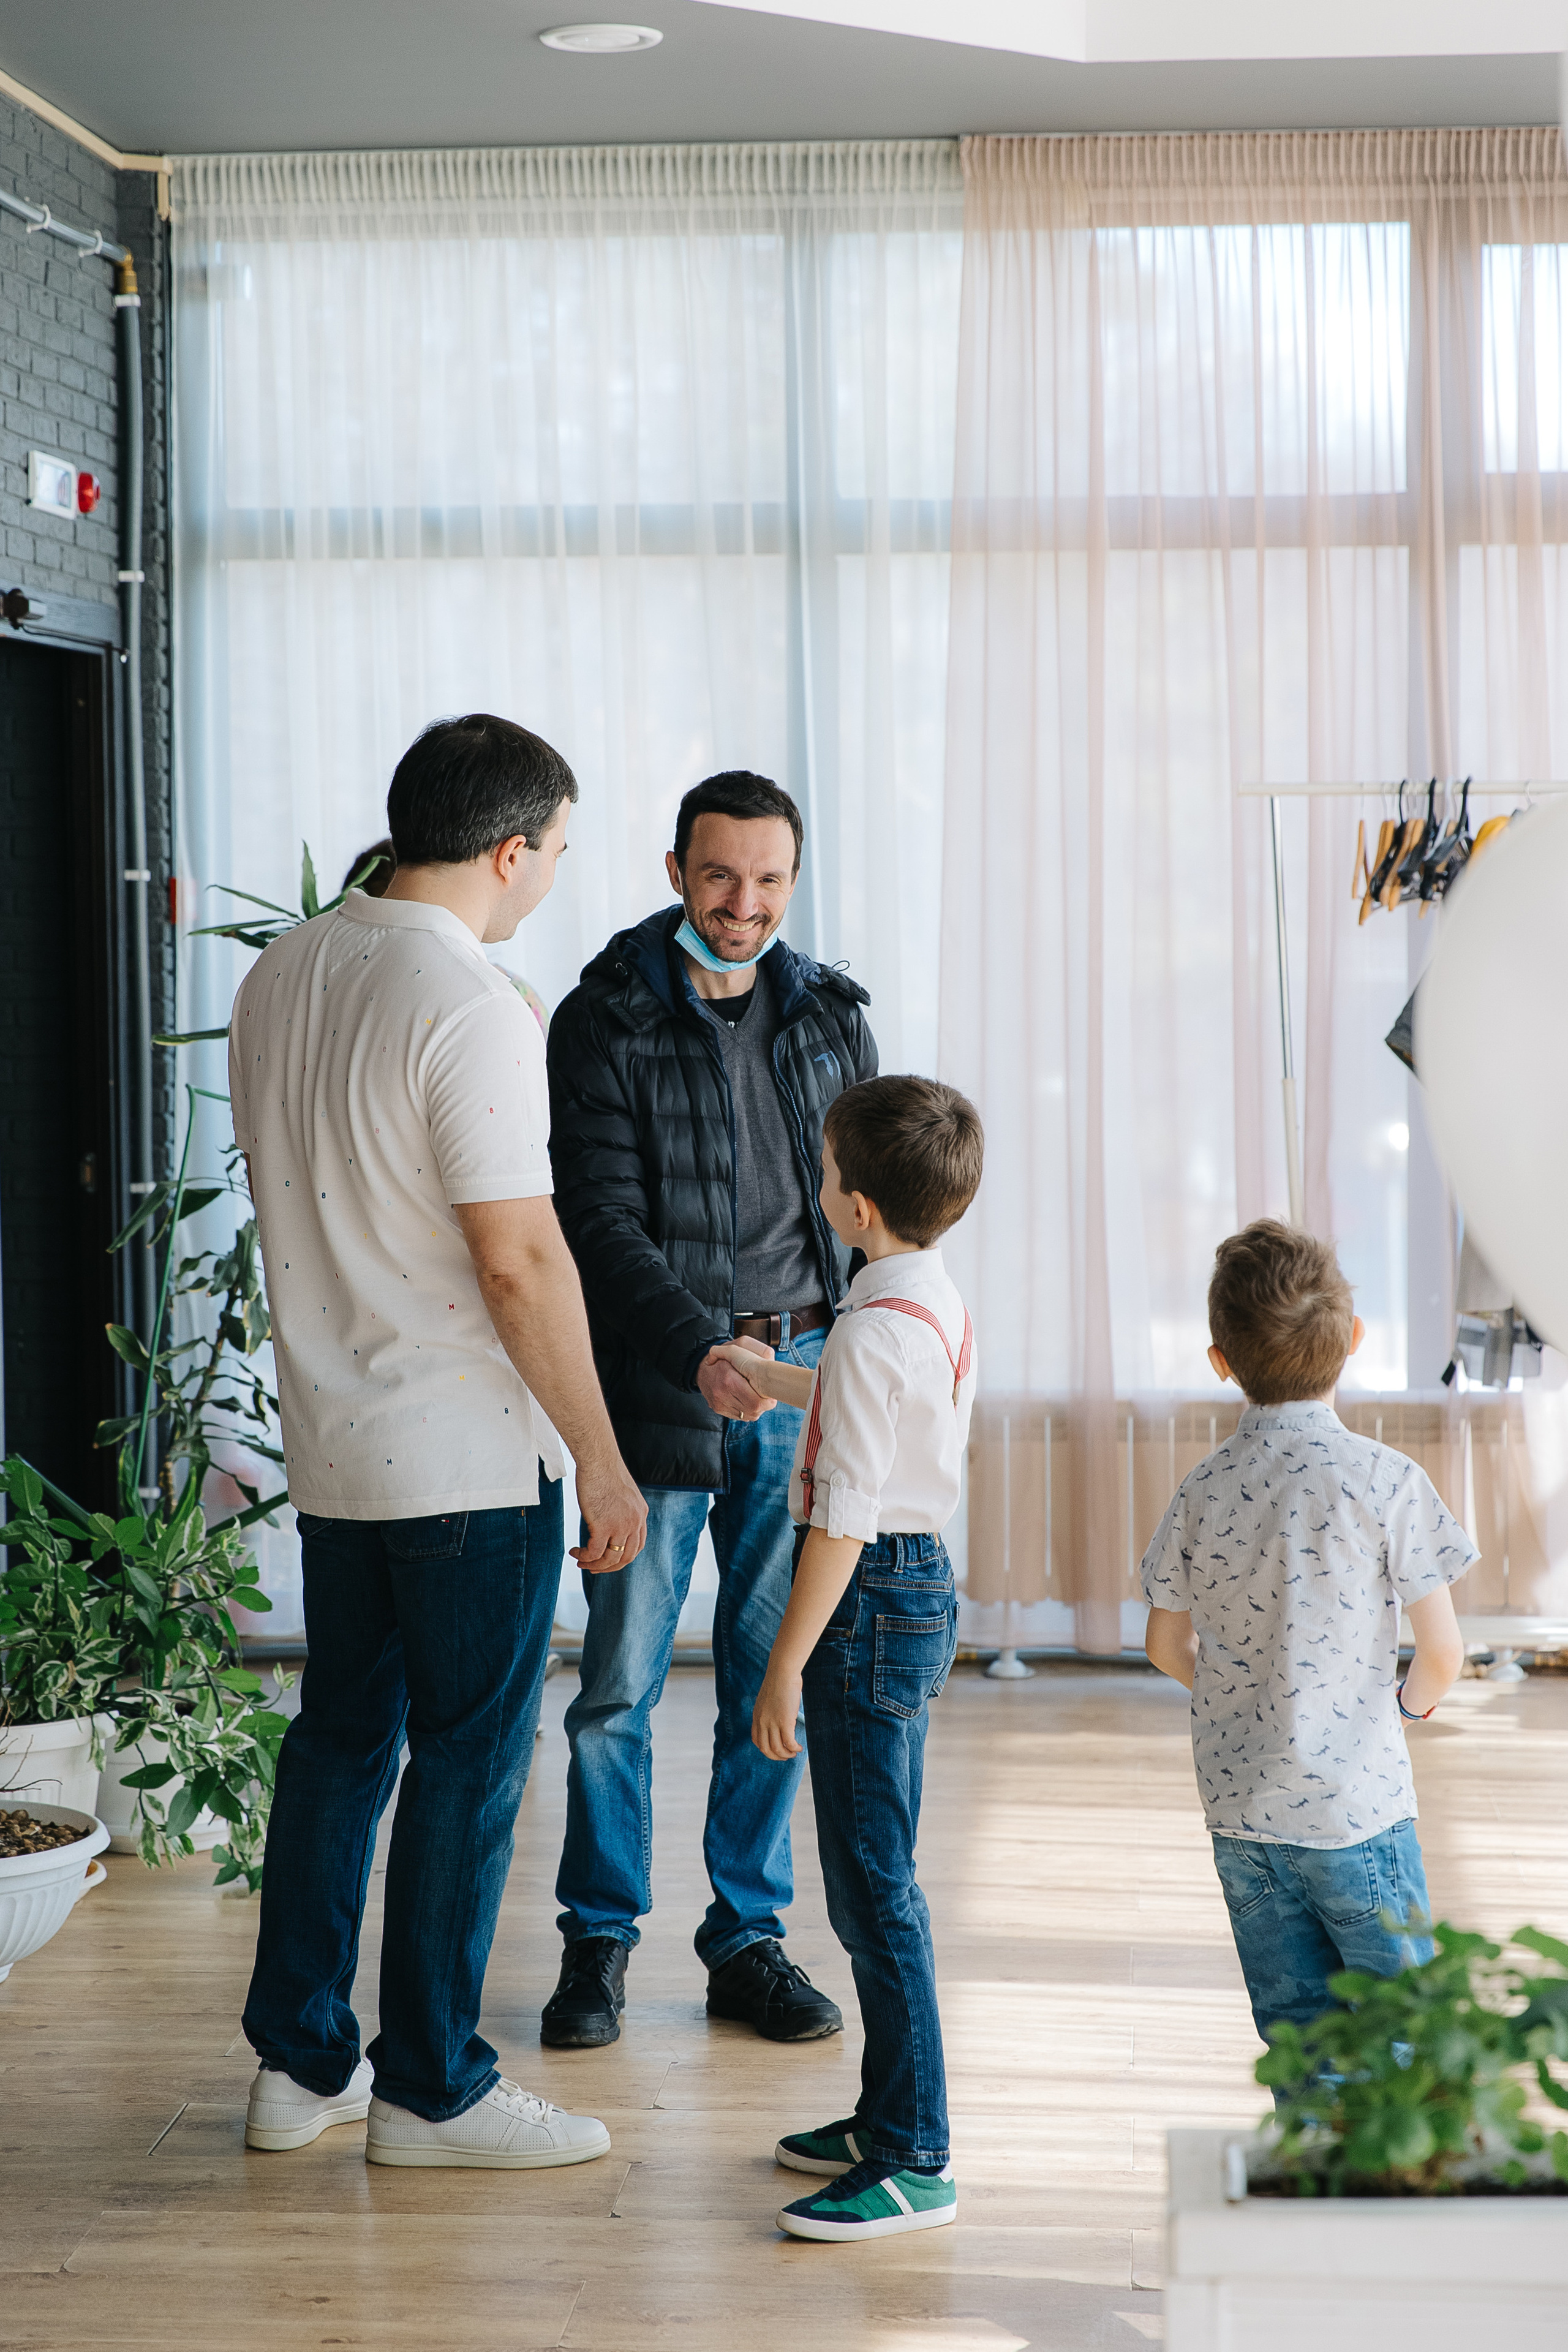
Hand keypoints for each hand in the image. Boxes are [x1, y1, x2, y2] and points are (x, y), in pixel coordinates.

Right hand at [571, 1455, 647, 1574]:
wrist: (598, 1460)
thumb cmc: (604, 1471)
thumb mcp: (622, 1493)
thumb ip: (621, 1509)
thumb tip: (609, 1518)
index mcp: (641, 1514)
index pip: (638, 1546)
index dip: (623, 1557)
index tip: (609, 1559)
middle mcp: (635, 1522)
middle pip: (626, 1557)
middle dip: (609, 1567)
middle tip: (594, 1568)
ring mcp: (621, 1525)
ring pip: (610, 1558)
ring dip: (594, 1565)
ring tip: (581, 1562)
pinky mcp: (604, 1526)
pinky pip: (594, 1552)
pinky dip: (584, 1557)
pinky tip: (575, 1552)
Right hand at [697, 1346, 775, 1421]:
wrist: (701, 1369)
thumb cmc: (725, 1357)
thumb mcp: (741, 1346)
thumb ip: (759, 1352)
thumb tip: (772, 1364)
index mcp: (729, 1379)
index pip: (756, 1402)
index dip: (767, 1400)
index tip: (771, 1393)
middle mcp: (722, 1394)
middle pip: (753, 1410)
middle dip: (764, 1404)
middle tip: (768, 1396)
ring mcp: (720, 1404)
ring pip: (748, 1415)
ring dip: (757, 1408)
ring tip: (758, 1396)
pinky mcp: (719, 1409)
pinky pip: (739, 1416)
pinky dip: (747, 1410)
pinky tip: (748, 1400)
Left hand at [752, 1658, 802, 1759]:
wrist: (783, 1672)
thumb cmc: (779, 1681)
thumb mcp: (768, 1699)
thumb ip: (769, 1711)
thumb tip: (779, 1719)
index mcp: (756, 1717)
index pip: (757, 1741)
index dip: (766, 1750)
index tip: (776, 1750)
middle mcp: (762, 1722)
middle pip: (766, 1749)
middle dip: (776, 1757)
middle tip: (786, 1756)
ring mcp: (772, 1723)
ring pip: (778, 1749)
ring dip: (787, 1755)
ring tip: (795, 1752)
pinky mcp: (784, 1722)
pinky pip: (789, 1743)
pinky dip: (794, 1748)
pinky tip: (800, 1747)